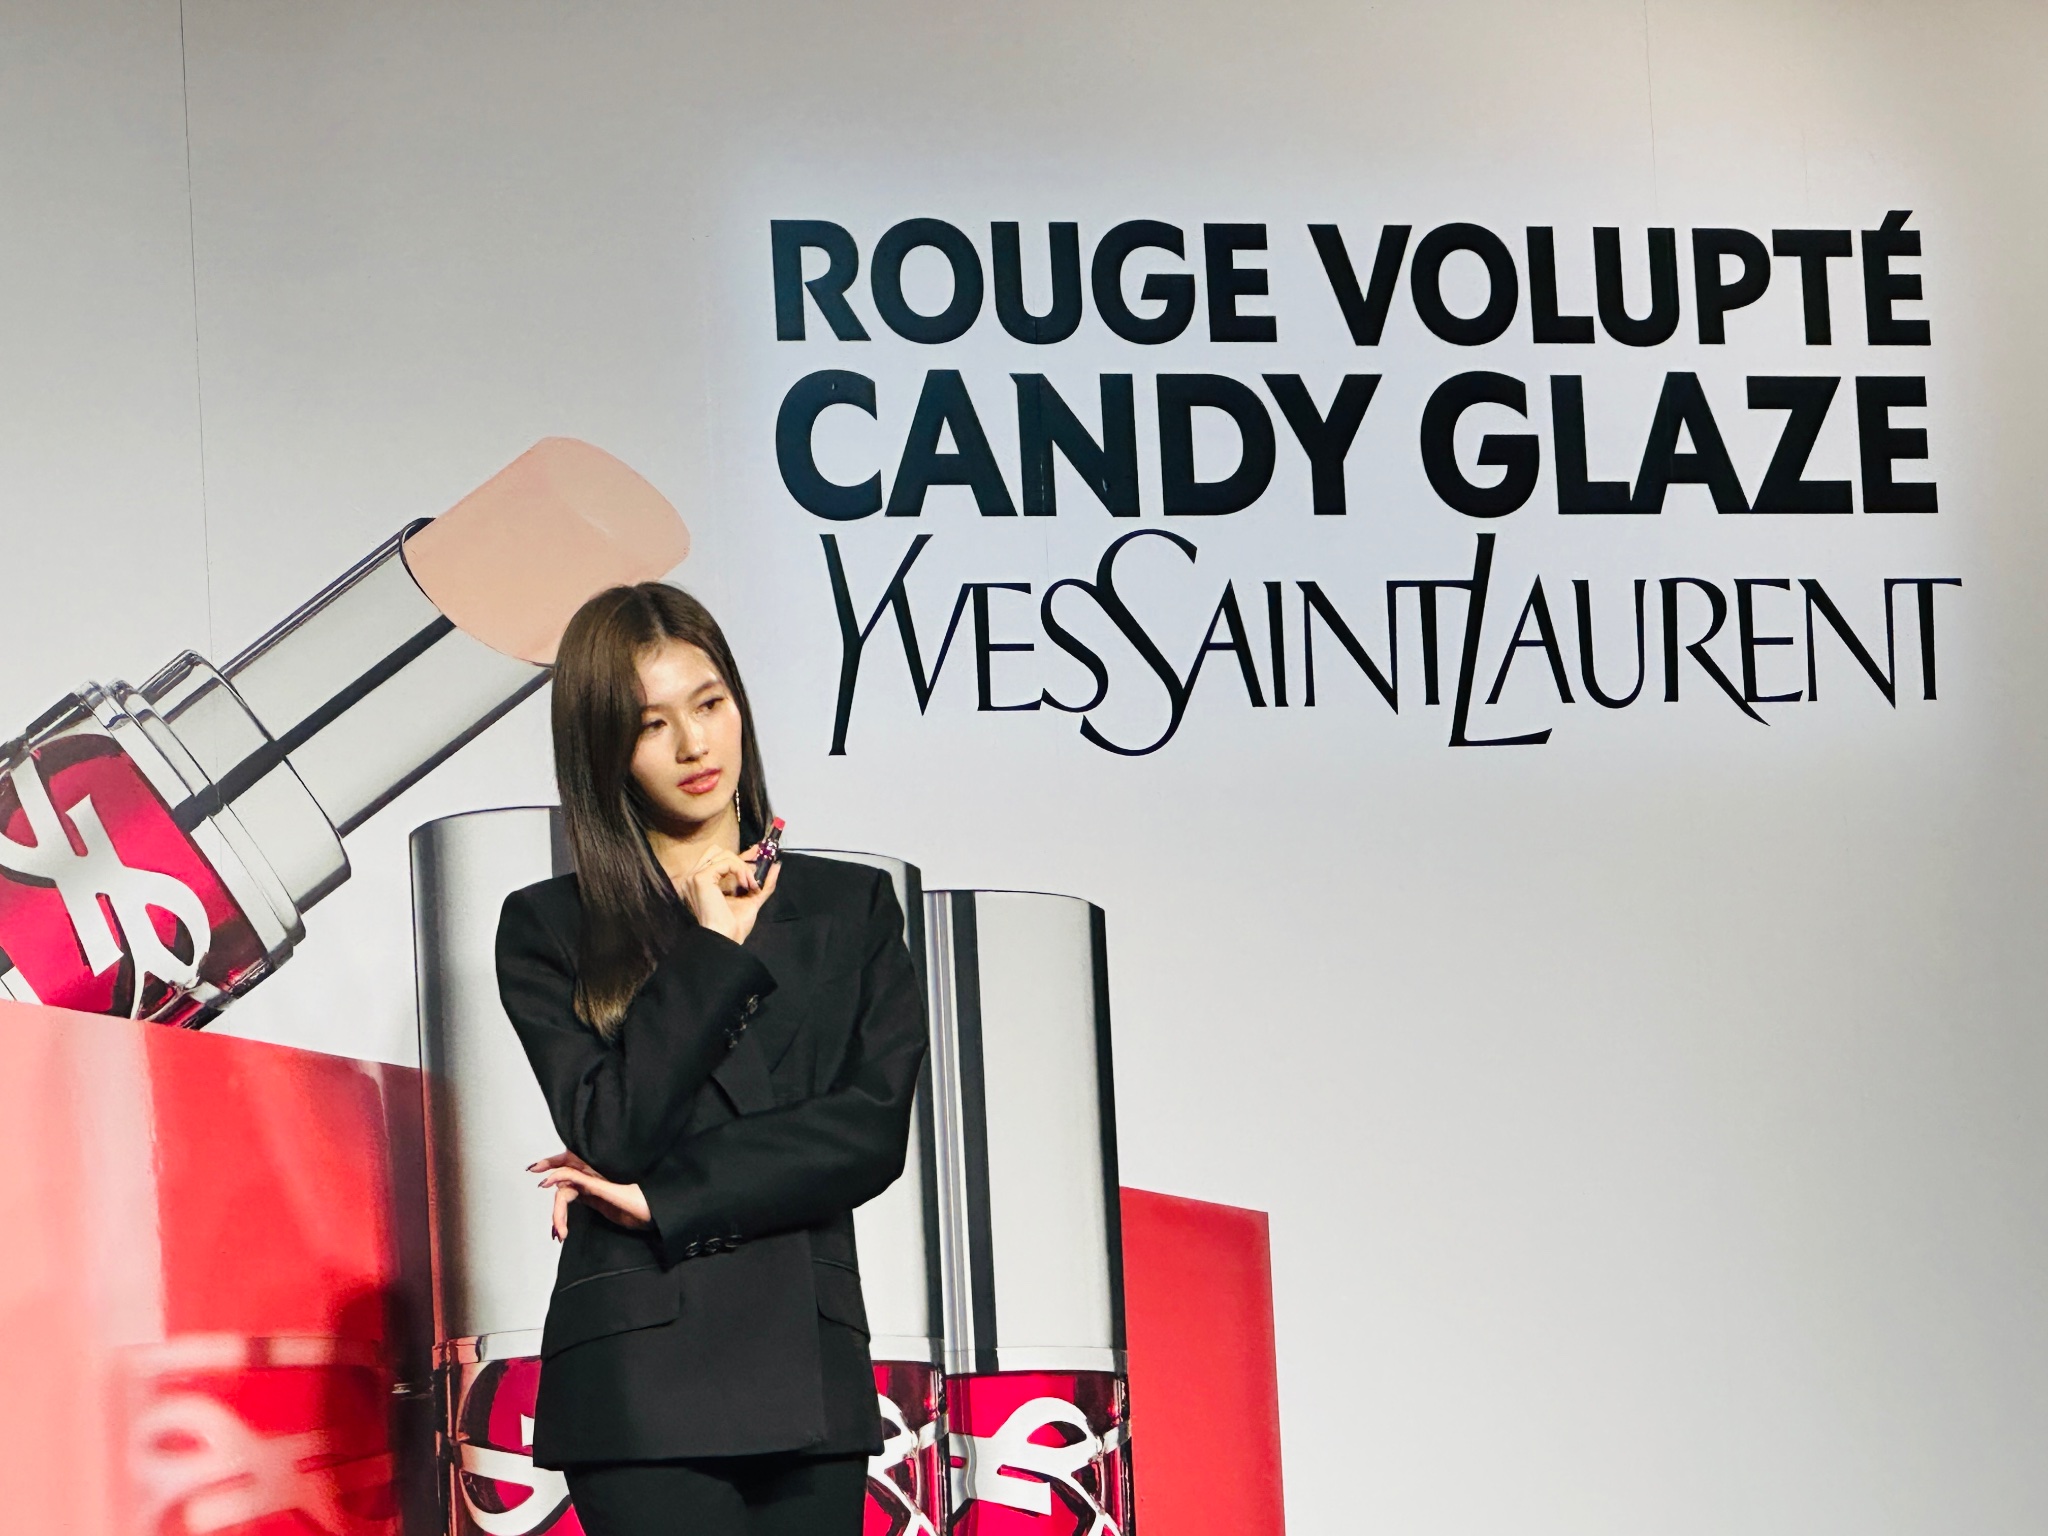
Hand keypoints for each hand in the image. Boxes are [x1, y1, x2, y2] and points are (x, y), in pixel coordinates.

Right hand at [530, 1150, 651, 1239]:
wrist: (656, 1215)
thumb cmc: (642, 1200)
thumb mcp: (611, 1192)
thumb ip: (584, 1183)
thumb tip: (557, 1176)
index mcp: (597, 1166)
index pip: (568, 1159)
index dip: (550, 1162)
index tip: (534, 1171)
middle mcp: (593, 1174)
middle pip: (563, 1183)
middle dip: (556, 1206)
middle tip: (555, 1226)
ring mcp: (592, 1187)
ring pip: (565, 1196)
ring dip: (559, 1216)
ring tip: (561, 1234)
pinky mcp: (594, 1199)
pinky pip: (571, 1204)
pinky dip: (563, 1217)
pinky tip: (561, 1231)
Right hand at [675, 845, 780, 945]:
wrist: (727, 938)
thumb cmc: (735, 925)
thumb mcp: (752, 898)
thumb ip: (764, 882)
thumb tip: (777, 865)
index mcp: (703, 883)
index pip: (720, 859)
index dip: (740, 856)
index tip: (758, 853)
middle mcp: (694, 877)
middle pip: (718, 851)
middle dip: (740, 860)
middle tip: (753, 876)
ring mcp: (695, 877)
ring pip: (722, 854)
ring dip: (742, 866)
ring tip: (750, 885)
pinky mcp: (700, 878)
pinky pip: (725, 862)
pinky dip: (740, 870)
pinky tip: (745, 885)